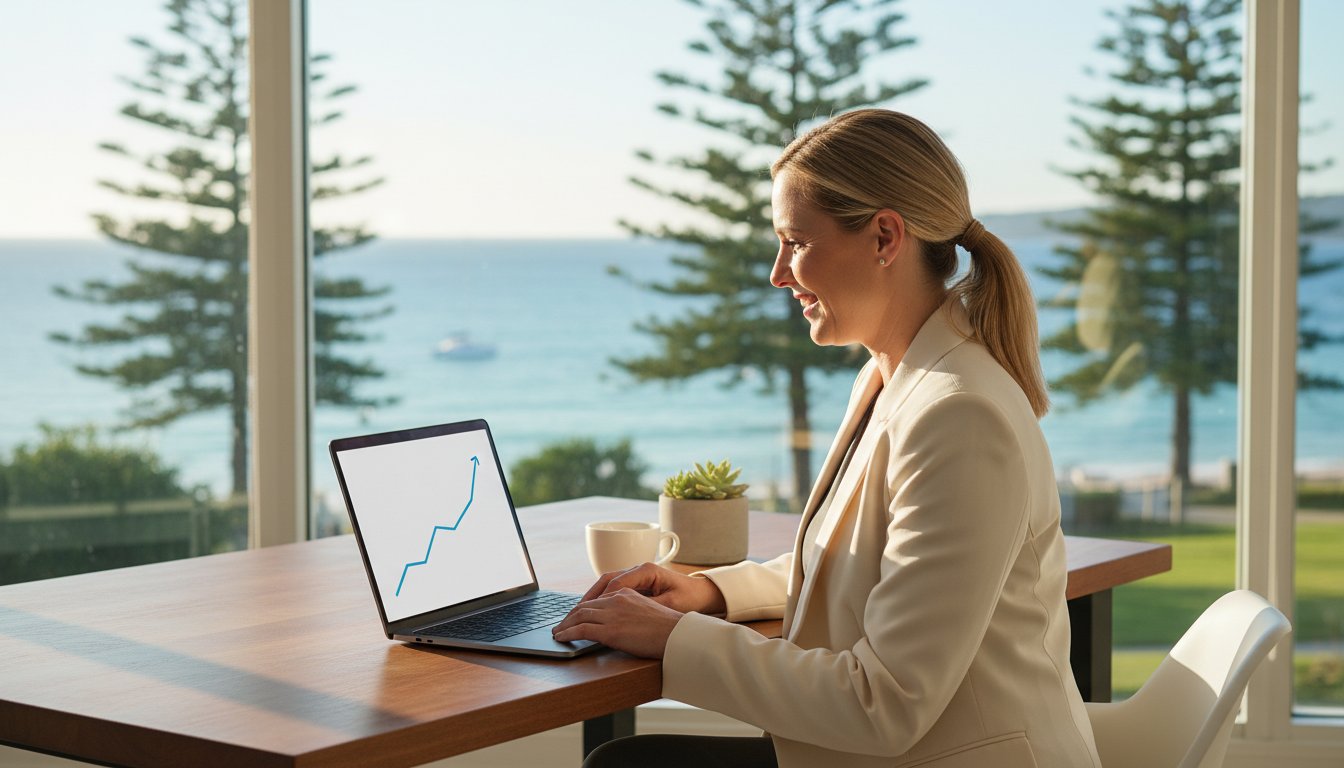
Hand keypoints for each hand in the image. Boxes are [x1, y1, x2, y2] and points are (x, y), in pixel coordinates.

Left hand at [551, 587, 682, 657]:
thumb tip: (620, 623)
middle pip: (585, 606)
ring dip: (565, 625)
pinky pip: (581, 630)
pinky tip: (561, 638)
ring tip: (558, 633)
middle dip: (570, 616)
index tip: (575, 616)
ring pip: (579, 616)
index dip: (582, 608)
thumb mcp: (648, 612)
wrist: (678, 635)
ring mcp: (612, 615)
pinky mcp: (610, 631)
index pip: (597, 599)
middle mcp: (617, 600)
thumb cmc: (669, 628)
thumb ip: (630, 612)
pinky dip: (568, 633)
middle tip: (561, 625)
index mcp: (626, 593)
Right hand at [576, 562, 727, 614]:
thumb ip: (648, 606)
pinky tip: (593, 610)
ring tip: (578, 613)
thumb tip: (626, 611)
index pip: (617, 584)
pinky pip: (613, 588)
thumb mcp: (670, 604)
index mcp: (646, 570)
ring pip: (607, 583)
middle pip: (607, 580)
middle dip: (590, 597)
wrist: (702, 593)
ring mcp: (636, 574)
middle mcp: (638, 569)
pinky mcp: (636, 582)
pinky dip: (601, 598)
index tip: (588, 613)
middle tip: (574, 613)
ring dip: (593, 597)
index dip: (601, 599)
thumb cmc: (689, 598)